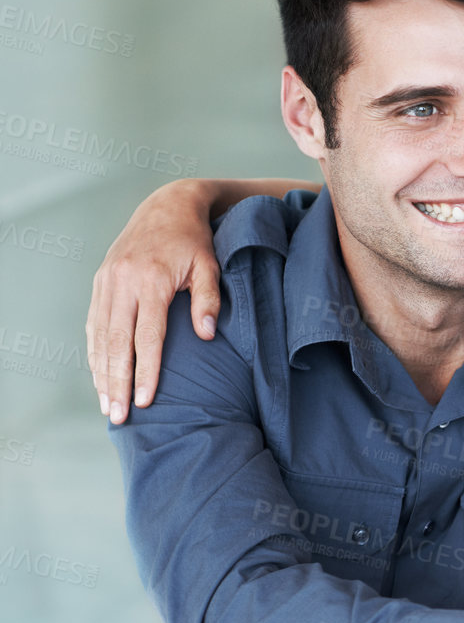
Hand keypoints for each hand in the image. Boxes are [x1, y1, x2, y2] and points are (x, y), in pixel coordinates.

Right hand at [87, 178, 220, 423]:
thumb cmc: (195, 241)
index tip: (145, 401)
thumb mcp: (210, 266)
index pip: (146, 337)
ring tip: (106, 405)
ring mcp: (106, 282)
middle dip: (116, 382)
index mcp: (150, 281)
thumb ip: (208, 301)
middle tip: (118, 416)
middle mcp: (122, 283)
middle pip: (117, 342)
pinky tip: (99, 375)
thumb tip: (205, 336)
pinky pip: (94, 323)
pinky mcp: (100, 282)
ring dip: (101, 372)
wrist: (166, 206)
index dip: (144, 371)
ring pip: (100, 335)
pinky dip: (95, 351)